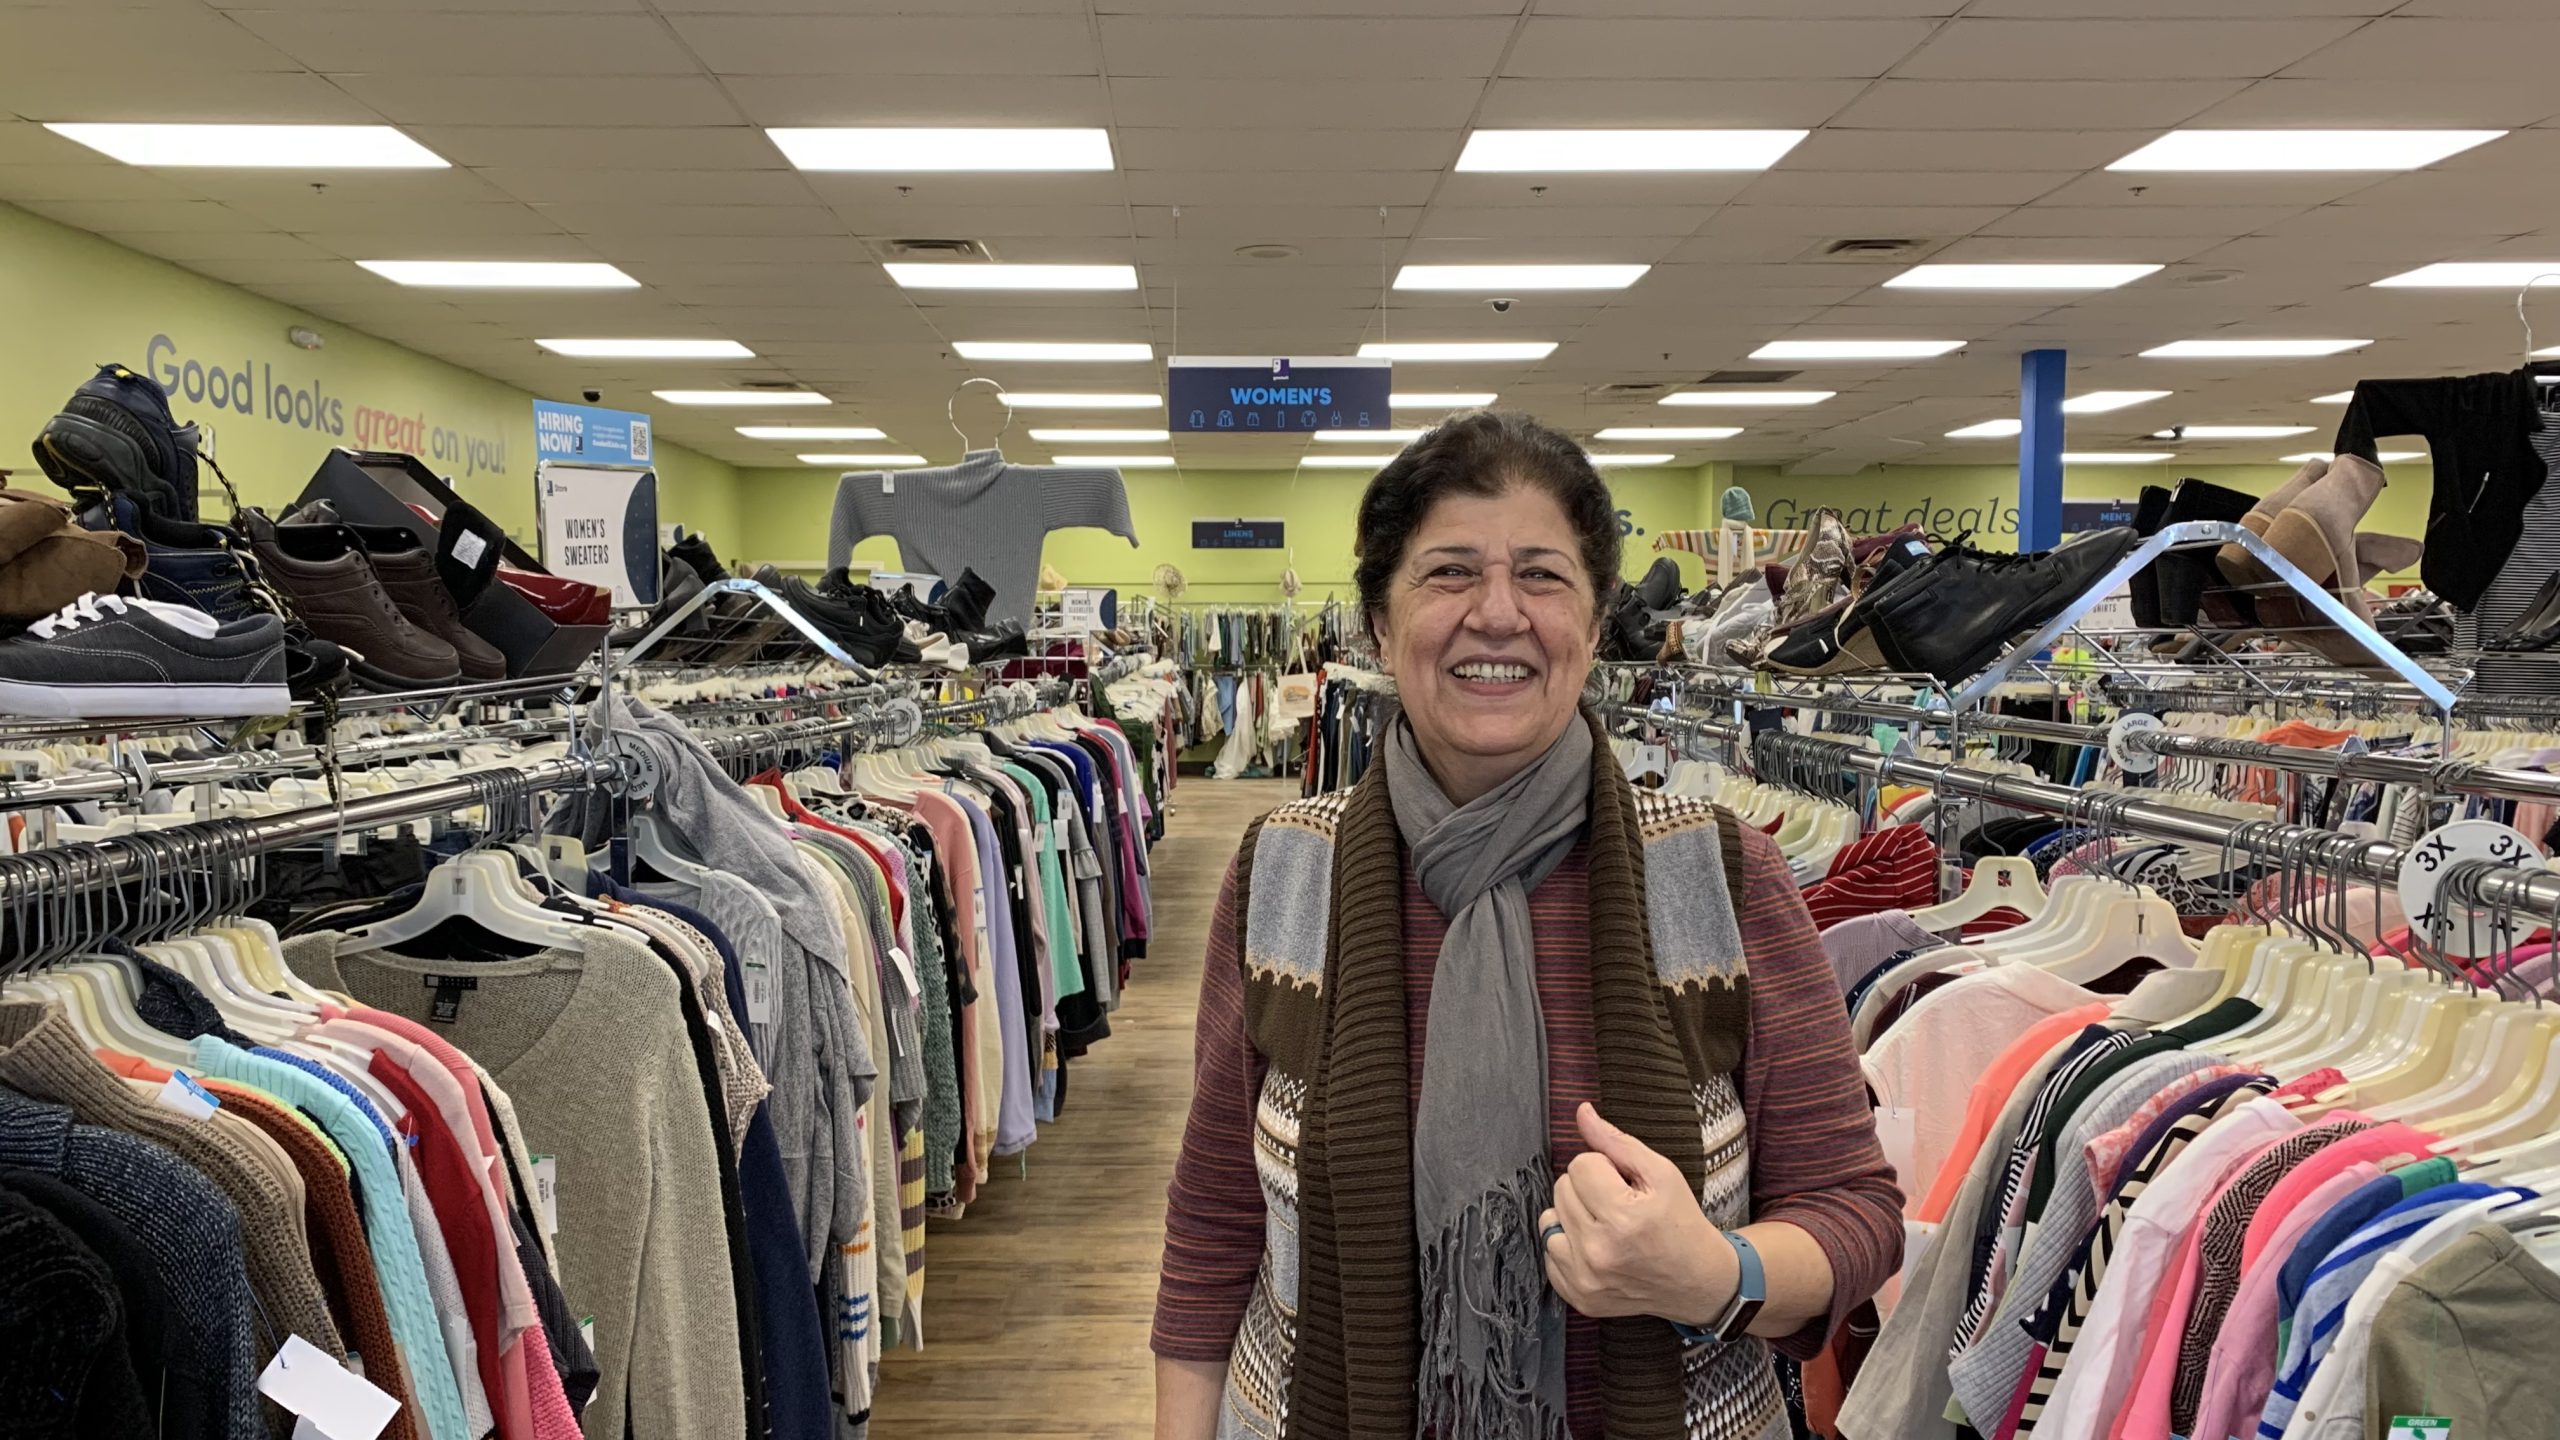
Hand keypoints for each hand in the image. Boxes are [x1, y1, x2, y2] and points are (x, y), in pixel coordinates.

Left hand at [1539, 1103, 1732, 1323]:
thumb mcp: (1661, 1173)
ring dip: (1572, 1216)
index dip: (1603, 1168)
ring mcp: (1586, 1280)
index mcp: (1623, 1218)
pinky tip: (1595, 1247)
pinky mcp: (1579, 1297)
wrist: (1697, 1280)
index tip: (1623, 1184)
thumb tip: (1581, 1112)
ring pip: (1549, 1220)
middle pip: (1561, 1190)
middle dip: (1587, 1189)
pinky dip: (1567, 1245)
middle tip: (1617, 1205)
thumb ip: (1616, 1141)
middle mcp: (1599, 1252)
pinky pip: (1549, 1253)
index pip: (1579, 1165)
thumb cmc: (1680, 1221)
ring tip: (1603, 1225)